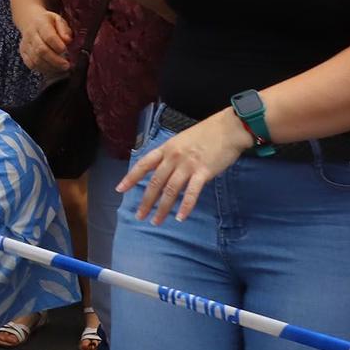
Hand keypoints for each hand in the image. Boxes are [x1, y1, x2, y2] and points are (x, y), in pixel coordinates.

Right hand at [17, 7, 73, 77]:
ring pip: (36, 60)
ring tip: (61, 68)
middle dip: (55, 60)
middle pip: (41, 50)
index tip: (65, 50)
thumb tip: (67, 41)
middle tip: (66, 65)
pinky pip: (31, 65)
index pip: (49, 36)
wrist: (30, 21)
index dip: (57, 45)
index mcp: (41, 24)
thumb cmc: (48, 22)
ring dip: (50, 67)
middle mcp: (31, 34)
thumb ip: (64, 29)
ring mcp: (25, 45)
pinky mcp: (23, 53)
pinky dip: (43, 69)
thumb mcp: (58, 19)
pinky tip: (52, 69)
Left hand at [118, 110, 253, 222]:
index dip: (131, 177)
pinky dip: (186, 206)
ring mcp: (188, 164)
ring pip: (171, 190)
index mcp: (167, 148)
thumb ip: (173, 155)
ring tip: (156, 221)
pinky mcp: (203, 172)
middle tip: (139, 216)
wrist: (229, 128)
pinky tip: (180, 217)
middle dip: (146, 201)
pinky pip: (192, 192)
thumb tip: (166, 171)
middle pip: (155, 182)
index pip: (144, 164)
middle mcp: (174, 157)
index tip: (120, 189)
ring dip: (163, 208)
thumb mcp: (183, 140)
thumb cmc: (208, 133)